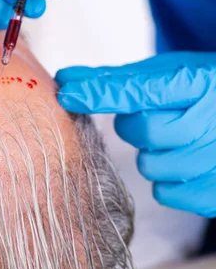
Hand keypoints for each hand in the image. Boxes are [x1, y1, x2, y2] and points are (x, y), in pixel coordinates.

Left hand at [56, 52, 215, 216]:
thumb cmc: (203, 93)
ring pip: (150, 166)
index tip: (68, 94)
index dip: (99, 93)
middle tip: (149, 119)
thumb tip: (66, 78)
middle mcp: (212, 120)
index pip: (139, 90)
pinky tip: (184, 163)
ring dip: (151, 155)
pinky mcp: (215, 192)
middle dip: (134, 127)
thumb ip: (118, 80)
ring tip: (173, 141)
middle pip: (144, 131)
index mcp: (200, 82)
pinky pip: (166, 193)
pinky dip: (167, 181)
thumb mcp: (171, 74)